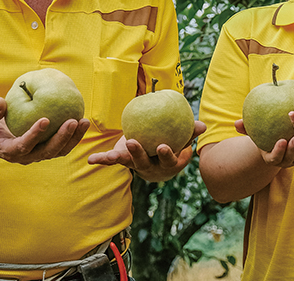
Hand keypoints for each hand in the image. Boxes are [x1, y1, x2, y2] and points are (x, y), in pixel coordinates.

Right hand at [0, 98, 89, 164]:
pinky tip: (82, 120)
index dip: (34, 135)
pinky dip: (74, 136)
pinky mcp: (47, 150)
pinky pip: (64, 146)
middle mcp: (26, 157)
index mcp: (9, 151)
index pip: (23, 146)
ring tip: (83, 121)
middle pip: (47, 152)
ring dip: (73, 138)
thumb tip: (1, 101)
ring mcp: (38, 155)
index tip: (45, 119)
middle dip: (61, 138)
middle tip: (73, 120)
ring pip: (59, 151)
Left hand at [87, 121, 205, 181]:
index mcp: (167, 164)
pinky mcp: (124, 159)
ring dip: (118, 158)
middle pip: (144, 163)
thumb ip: (191, 132)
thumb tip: (202, 125)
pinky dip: (102, 160)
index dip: (165, 155)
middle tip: (133, 142)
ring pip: (127, 162)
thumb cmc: (175, 142)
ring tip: (111, 155)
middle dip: (138, 154)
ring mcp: (136, 165)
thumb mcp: (183, 137)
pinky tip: (91, 159)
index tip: (162, 146)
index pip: (168, 161)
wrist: (157, 154)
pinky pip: (112, 160)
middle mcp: (150, 168)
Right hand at [234, 119, 293, 167]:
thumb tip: (236, 123)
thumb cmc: (264, 135)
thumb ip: (246, 129)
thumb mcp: (255, 132)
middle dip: (292, 149)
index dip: (279, 151)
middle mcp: (283, 162)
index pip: (274, 158)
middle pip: (289, 159)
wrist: (277, 138)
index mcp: (271, 158)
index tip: (282, 140)